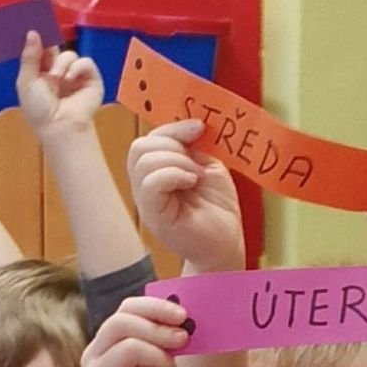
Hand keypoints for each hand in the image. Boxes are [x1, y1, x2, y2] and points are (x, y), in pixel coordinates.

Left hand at [16, 30, 103, 137]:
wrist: (60, 126)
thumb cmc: (39, 109)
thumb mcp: (27, 82)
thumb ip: (30, 57)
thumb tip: (32, 32)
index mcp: (41, 74)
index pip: (41, 51)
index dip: (39, 41)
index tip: (36, 29)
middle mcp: (58, 73)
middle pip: (56, 48)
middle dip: (51, 47)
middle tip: (47, 46)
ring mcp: (75, 76)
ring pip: (70, 55)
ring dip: (62, 64)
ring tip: (57, 79)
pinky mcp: (91, 79)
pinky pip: (86, 62)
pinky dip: (77, 68)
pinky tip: (70, 78)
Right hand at [84, 296, 197, 366]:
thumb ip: (163, 349)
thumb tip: (185, 325)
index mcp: (105, 344)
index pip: (125, 310)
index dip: (154, 307)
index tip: (183, 314)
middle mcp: (95, 356)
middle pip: (121, 322)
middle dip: (157, 325)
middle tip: (185, 336)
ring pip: (130, 348)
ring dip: (163, 353)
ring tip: (181, 366)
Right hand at [128, 121, 244, 272]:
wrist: (227, 241)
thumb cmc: (218, 208)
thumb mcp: (208, 166)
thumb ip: (194, 146)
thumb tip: (191, 124)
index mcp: (157, 170)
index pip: (149, 139)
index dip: (172, 129)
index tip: (199, 128)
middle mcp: (145, 185)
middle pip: (139, 147)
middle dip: (172, 144)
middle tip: (196, 161)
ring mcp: (146, 201)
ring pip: (143, 161)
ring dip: (176, 160)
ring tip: (195, 176)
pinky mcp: (153, 215)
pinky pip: (150, 183)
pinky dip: (173, 174)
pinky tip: (191, 181)